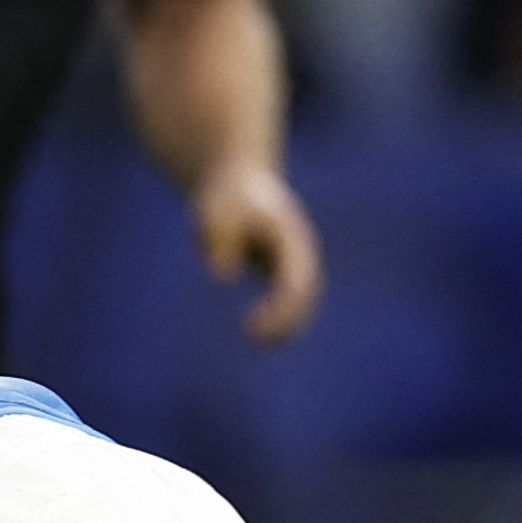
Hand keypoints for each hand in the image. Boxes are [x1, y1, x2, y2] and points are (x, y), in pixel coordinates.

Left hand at [193, 163, 323, 343]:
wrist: (237, 181)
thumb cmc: (225, 197)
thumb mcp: (216, 210)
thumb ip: (219, 239)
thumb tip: (221, 274)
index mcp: (289, 237)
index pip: (295, 282)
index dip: (280, 310)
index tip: (253, 328)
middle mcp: (299, 252)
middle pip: (306, 295)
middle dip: (285, 322)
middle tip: (255, 339)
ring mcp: (294, 262)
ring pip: (302, 301)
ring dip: (285, 325)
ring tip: (257, 341)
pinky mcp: (283, 270)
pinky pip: (288, 300)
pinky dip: (279, 319)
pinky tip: (256, 331)